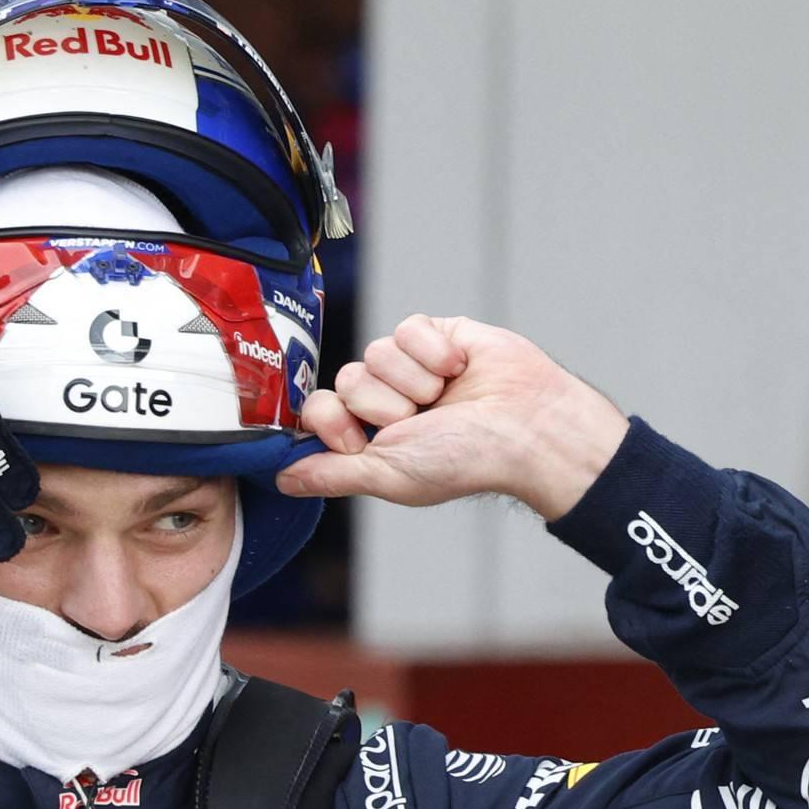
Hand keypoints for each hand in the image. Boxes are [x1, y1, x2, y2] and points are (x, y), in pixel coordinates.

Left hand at [275, 314, 628, 519]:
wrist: (528, 426)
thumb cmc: (465, 460)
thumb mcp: (388, 475)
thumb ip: (330, 473)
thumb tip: (280, 480)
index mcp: (370, 437)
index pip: (318, 411)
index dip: (335, 422)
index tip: (368, 441)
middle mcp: (385, 401)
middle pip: (346, 380)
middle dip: (385, 403)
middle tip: (424, 418)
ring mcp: (409, 367)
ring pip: (374, 352)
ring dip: (414, 380)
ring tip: (448, 396)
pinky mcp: (435, 336)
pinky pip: (406, 328)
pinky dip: (433, 351)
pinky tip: (460, 369)